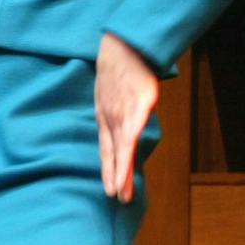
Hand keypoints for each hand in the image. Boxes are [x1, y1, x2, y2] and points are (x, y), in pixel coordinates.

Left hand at [95, 32, 158, 202]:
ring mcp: (124, 112)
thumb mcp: (112, 94)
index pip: (106, 149)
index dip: (108, 168)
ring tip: (121, 191)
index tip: (110, 188)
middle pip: (113, 152)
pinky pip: (133, 130)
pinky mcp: (139, 104)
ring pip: (122, 147)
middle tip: (115, 197)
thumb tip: (125, 125)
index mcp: (105, 118)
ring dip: (121, 170)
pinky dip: (128, 148)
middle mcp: (112, 118)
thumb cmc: (118, 71)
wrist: (123, 47)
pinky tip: (128, 162)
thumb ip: (118, 112)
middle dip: (115, 176)